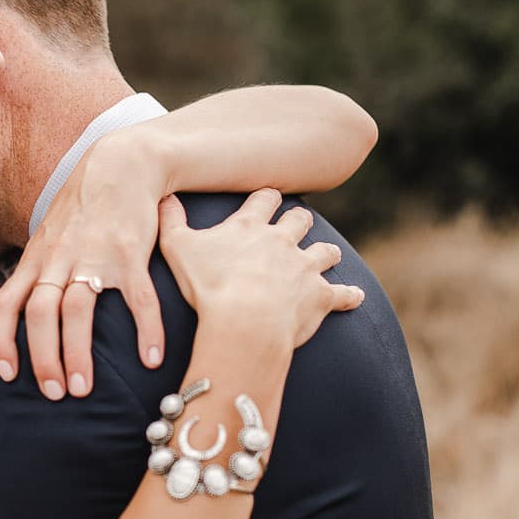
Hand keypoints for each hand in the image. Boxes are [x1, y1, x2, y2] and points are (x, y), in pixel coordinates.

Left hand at [0, 135, 168, 399]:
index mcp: (37, 259)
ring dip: (78, 354)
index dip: (0, 341)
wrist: (122, 163)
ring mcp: (94, 255)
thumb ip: (39, 272)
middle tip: (55, 394)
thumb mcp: (49, 236)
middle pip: (40, 313)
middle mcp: (59, 259)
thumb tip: (24, 314)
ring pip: (77, 310)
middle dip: (42, 359)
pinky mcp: (131, 252)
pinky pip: (138, 298)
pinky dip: (146, 330)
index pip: (5, 303)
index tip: (6, 375)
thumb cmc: (84, 207)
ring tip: (84, 390)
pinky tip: (151, 359)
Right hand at [157, 189, 362, 353]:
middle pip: (299, 221)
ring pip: (326, 252)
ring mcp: (305, 268)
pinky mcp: (321, 296)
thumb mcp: (178, 249)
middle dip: (299, 221)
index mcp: (251, 227)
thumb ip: (170, 221)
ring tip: (328, 255)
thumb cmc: (208, 286)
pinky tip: (355, 296)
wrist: (244, 321)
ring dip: (326, 253)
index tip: (267, 198)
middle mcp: (283, 241)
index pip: (264, 199)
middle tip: (297, 224)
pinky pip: (343, 294)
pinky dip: (350, 295)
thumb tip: (163, 197)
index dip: (266, 197)